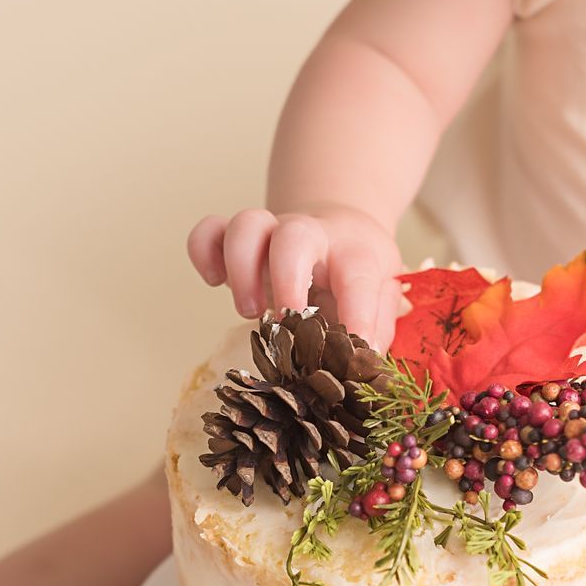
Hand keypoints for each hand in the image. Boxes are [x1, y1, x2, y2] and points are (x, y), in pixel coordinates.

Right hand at [186, 205, 403, 348]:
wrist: (338, 229)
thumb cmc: (357, 272)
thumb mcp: (381, 293)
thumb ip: (378, 324)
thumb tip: (367, 360)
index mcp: (353, 251)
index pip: (358, 277)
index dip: (358, 316)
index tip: (356, 349)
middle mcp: (310, 235)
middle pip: (293, 235)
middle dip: (285, 280)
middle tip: (284, 322)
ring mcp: (270, 233)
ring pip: (246, 225)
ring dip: (241, 268)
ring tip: (250, 311)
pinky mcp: (237, 237)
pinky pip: (209, 231)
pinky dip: (203, 253)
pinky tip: (215, 281)